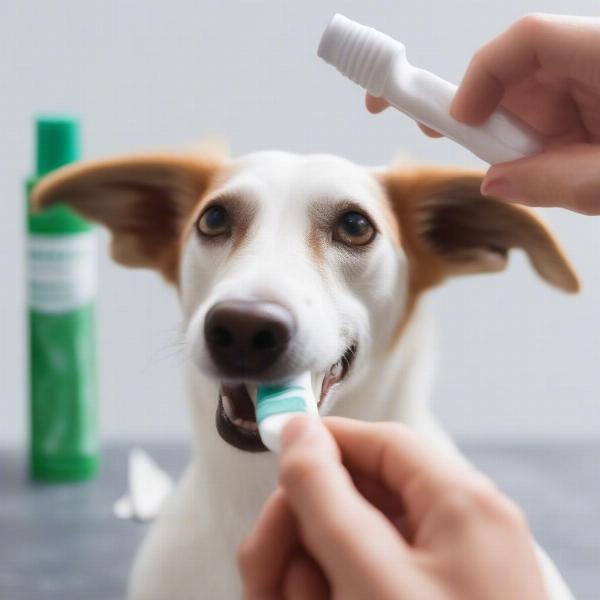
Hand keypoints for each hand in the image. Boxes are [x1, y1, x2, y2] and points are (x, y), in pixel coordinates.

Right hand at [239, 416, 545, 599]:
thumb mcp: (369, 577)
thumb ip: (324, 494)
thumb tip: (298, 430)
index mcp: (460, 503)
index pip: (378, 442)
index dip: (323, 444)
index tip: (274, 456)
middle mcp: (456, 531)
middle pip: (357, 496)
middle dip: (301, 530)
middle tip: (262, 573)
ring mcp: (440, 574)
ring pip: (350, 544)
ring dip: (306, 576)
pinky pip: (360, 581)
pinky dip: (326, 596)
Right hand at [367, 14, 599, 214]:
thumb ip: (552, 181)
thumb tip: (492, 184)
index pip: (526, 40)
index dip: (480, 75)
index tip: (458, 121)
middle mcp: (589, 62)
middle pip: (515, 72)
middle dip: (478, 112)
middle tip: (431, 132)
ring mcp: (589, 87)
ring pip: (525, 103)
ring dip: (507, 142)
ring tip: (519, 176)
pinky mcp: (589, 110)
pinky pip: (544, 124)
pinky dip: (530, 152)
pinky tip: (543, 175)